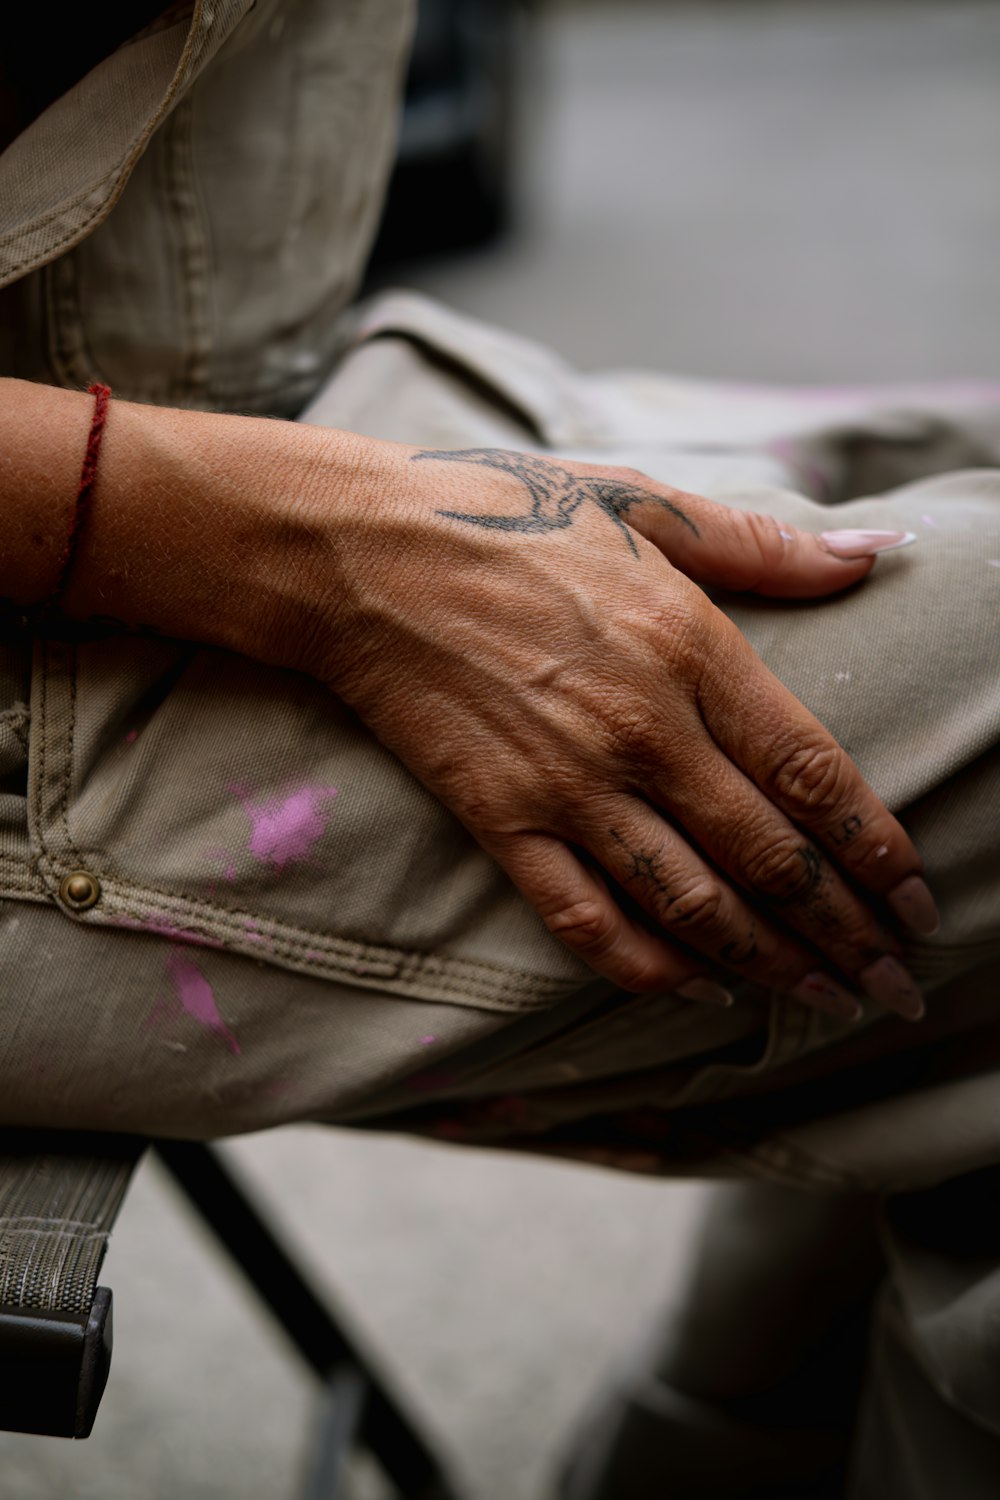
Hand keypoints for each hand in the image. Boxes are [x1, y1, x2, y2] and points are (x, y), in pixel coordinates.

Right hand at [289, 441, 933, 1021]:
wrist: (360, 555)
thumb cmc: (504, 515)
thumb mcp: (643, 505)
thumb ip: (763, 544)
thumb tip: (875, 552)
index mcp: (690, 648)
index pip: (812, 774)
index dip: (876, 850)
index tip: (918, 900)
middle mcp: (641, 731)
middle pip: (769, 859)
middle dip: (844, 934)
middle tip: (893, 986)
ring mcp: (567, 785)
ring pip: (690, 904)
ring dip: (766, 965)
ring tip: (822, 1004)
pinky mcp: (499, 820)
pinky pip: (584, 919)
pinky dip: (645, 968)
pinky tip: (694, 991)